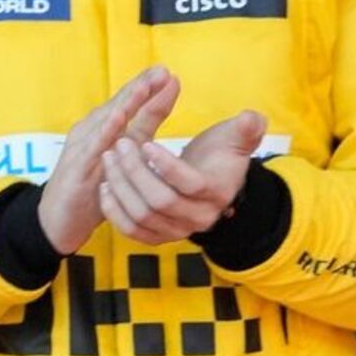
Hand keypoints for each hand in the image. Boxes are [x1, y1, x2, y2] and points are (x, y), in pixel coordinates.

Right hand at [36, 67, 178, 253]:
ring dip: (125, 103)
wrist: (62, 219)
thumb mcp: (129, 148)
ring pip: (105, 121)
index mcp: (106, 126)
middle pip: (119, 105)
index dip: (147, 86)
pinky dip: (104, 132)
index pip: (129, 101)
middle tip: (161, 71)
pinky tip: (118, 120)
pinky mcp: (75, 168)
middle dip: (140, 87)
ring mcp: (82, 148)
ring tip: (144, 86)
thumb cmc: (97, 180)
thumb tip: (168, 94)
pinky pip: (92, 148)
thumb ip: (146, 122)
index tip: (168, 70)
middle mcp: (92, 132)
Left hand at [100, 109, 266, 246]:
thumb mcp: (236, 138)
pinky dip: (114, 210)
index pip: (190, 184)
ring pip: (141, 215)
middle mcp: (200, 218)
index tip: (145, 142)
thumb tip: (250, 118)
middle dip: (134, 171)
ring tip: (108, 159)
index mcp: (219, 192)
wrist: (212, 183)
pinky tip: (105, 186)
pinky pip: (131, 231)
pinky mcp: (158, 237)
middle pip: (160, 201)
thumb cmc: (220, 155)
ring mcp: (178, 231)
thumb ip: (247, 127)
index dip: (165, 164)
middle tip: (119, 145)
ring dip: (119, 186)